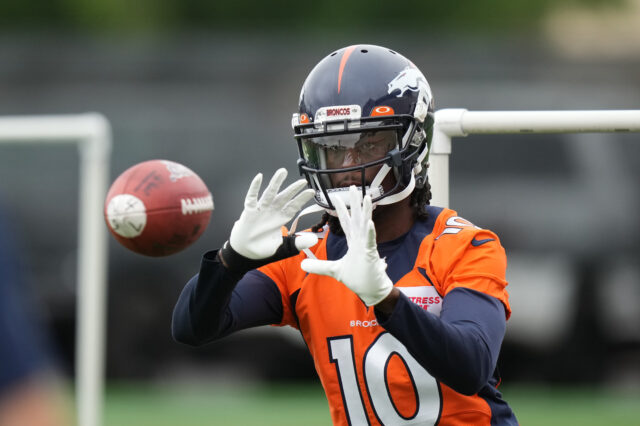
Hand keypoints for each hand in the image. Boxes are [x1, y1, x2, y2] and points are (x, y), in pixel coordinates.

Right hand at [220, 168, 317, 272]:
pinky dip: (254, 187)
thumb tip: (313, 240)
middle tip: (303, 181)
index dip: (302, 199)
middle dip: (293, 189)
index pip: (293, 206)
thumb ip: (297, 243)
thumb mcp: (283, 247)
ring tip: (282, 172)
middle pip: (284, 197)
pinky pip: (252, 197)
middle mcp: (272, 211)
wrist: (245, 252)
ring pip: (269, 193)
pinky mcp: (249, 211)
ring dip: (276, 183)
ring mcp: (261, 210)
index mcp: (281, 218)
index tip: (311, 192)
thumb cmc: (263, 248)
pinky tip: (259, 177)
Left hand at [301, 186, 392, 305]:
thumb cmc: (358, 279)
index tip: (335, 197)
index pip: (346, 223)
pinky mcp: (371, 255)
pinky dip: (370, 232)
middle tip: (353, 187)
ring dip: (365, 211)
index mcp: (354, 243)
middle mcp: (361, 241)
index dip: (341, 210)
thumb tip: (302, 263)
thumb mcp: (334, 271)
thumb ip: (319, 266)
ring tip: (366, 197)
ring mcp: (367, 247)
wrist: (371, 291)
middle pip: (356, 218)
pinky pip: (370, 242)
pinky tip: (369, 222)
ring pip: (366, 225)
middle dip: (354, 203)